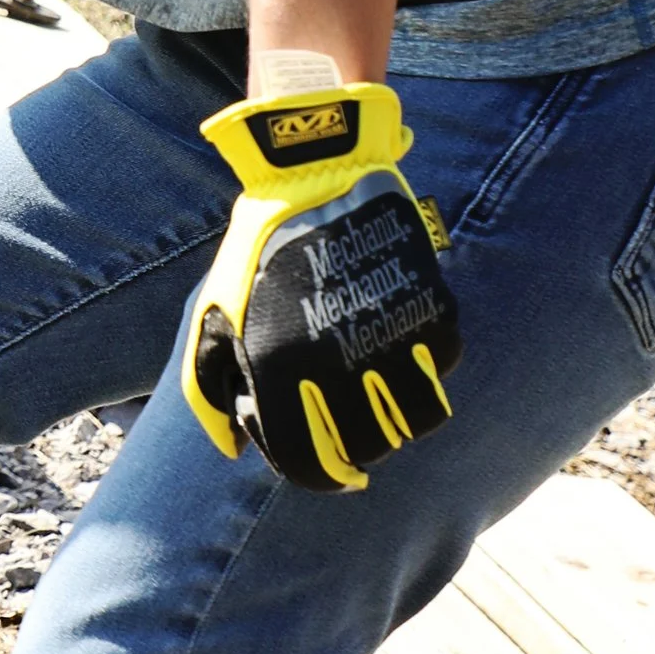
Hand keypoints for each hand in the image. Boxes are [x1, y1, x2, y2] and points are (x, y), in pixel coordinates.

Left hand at [186, 82, 458, 490]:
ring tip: (384, 390)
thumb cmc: (258, 252)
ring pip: (419, 419)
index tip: (337, 474)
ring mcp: (392, 338)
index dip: (327, 478)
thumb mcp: (216, 317)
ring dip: (404, 415)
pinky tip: (405, 342)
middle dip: (364, 446)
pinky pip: (444, 364)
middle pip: (373, 448)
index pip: (315, 463)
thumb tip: (234, 450)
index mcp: (282, 373)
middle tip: (358, 423)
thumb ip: (210, 389)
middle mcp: (340, 364)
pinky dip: (430, 364)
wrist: (316, 176)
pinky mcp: (432, 309)